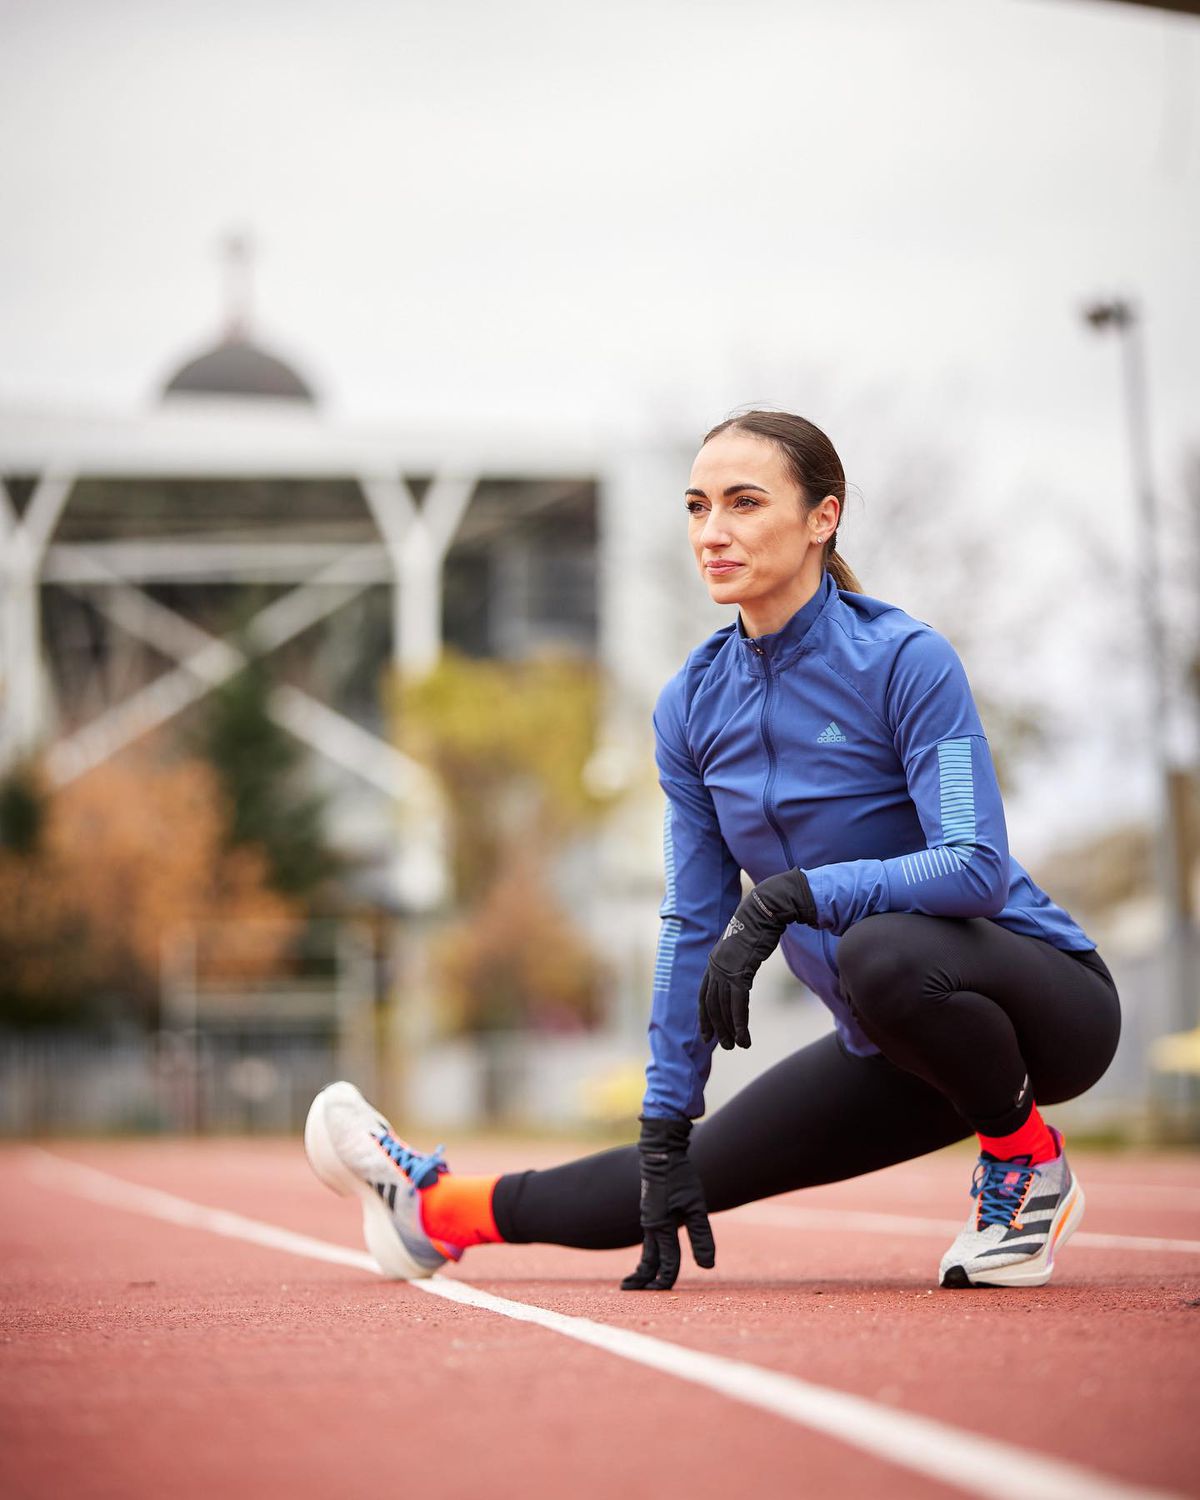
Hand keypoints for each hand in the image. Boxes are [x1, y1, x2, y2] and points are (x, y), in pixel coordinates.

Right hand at [621, 1117, 714, 1290]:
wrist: (660, 1150)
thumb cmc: (679, 1176)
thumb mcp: (695, 1206)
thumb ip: (701, 1236)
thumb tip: (707, 1267)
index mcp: (660, 1227)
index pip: (666, 1262)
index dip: (667, 1279)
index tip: (664, 1293)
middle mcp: (651, 1225)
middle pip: (647, 1260)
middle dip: (643, 1279)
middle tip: (633, 1292)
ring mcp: (649, 1217)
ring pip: (647, 1249)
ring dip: (644, 1267)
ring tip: (637, 1280)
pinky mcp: (652, 1209)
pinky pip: (649, 1237)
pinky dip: (648, 1251)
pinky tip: (652, 1252)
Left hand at [698, 868, 816, 1049]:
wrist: (765, 909)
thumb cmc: (759, 925)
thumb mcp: (744, 946)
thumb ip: (739, 961)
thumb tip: (742, 971)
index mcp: (714, 961)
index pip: (704, 996)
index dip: (704, 1017)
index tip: (707, 1035)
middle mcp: (715, 967)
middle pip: (712, 1006)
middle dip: (718, 1028)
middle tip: (726, 1046)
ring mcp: (726, 969)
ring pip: (723, 1008)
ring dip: (730, 1030)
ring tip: (737, 1045)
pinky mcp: (740, 971)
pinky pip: (737, 1004)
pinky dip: (740, 1022)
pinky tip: (744, 1036)